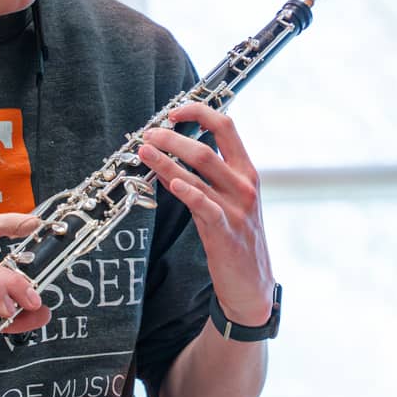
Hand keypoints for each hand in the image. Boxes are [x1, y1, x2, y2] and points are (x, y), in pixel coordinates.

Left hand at [138, 102, 275, 325]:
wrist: (252, 284)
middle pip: (206, 148)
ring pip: (200, 173)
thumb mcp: (231, 202)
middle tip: (148, 134)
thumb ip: (210, 177)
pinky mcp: (225, 231)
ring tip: (144, 150)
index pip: (227, 128)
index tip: (174, 112)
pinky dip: (187, 191)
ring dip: (167, 160)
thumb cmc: (237, 239)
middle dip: (173, 137)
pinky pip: (204, 206)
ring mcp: (236, 208)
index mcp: (246, 172)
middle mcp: (244, 186)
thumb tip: (176, 154)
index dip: (200, 113)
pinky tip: (171, 183)